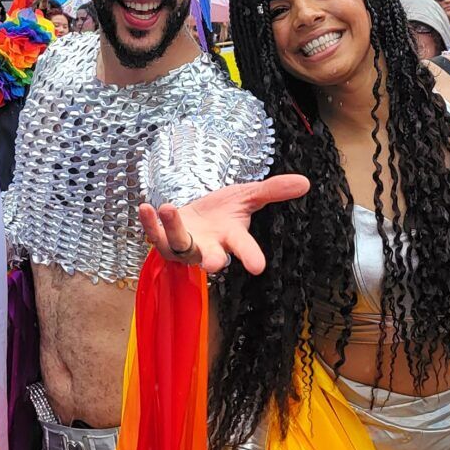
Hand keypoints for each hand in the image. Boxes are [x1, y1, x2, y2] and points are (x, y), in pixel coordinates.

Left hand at [139, 174, 308, 273]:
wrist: (195, 216)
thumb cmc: (223, 211)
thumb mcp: (248, 196)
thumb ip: (273, 191)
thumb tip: (305, 182)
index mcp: (231, 238)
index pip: (245, 249)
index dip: (251, 257)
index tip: (259, 267)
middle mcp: (208, 247)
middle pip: (211, 258)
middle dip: (213, 261)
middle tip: (215, 264)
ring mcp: (184, 246)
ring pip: (178, 244)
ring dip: (172, 228)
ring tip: (169, 207)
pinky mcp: (163, 239)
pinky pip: (154, 234)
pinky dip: (148, 222)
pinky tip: (144, 207)